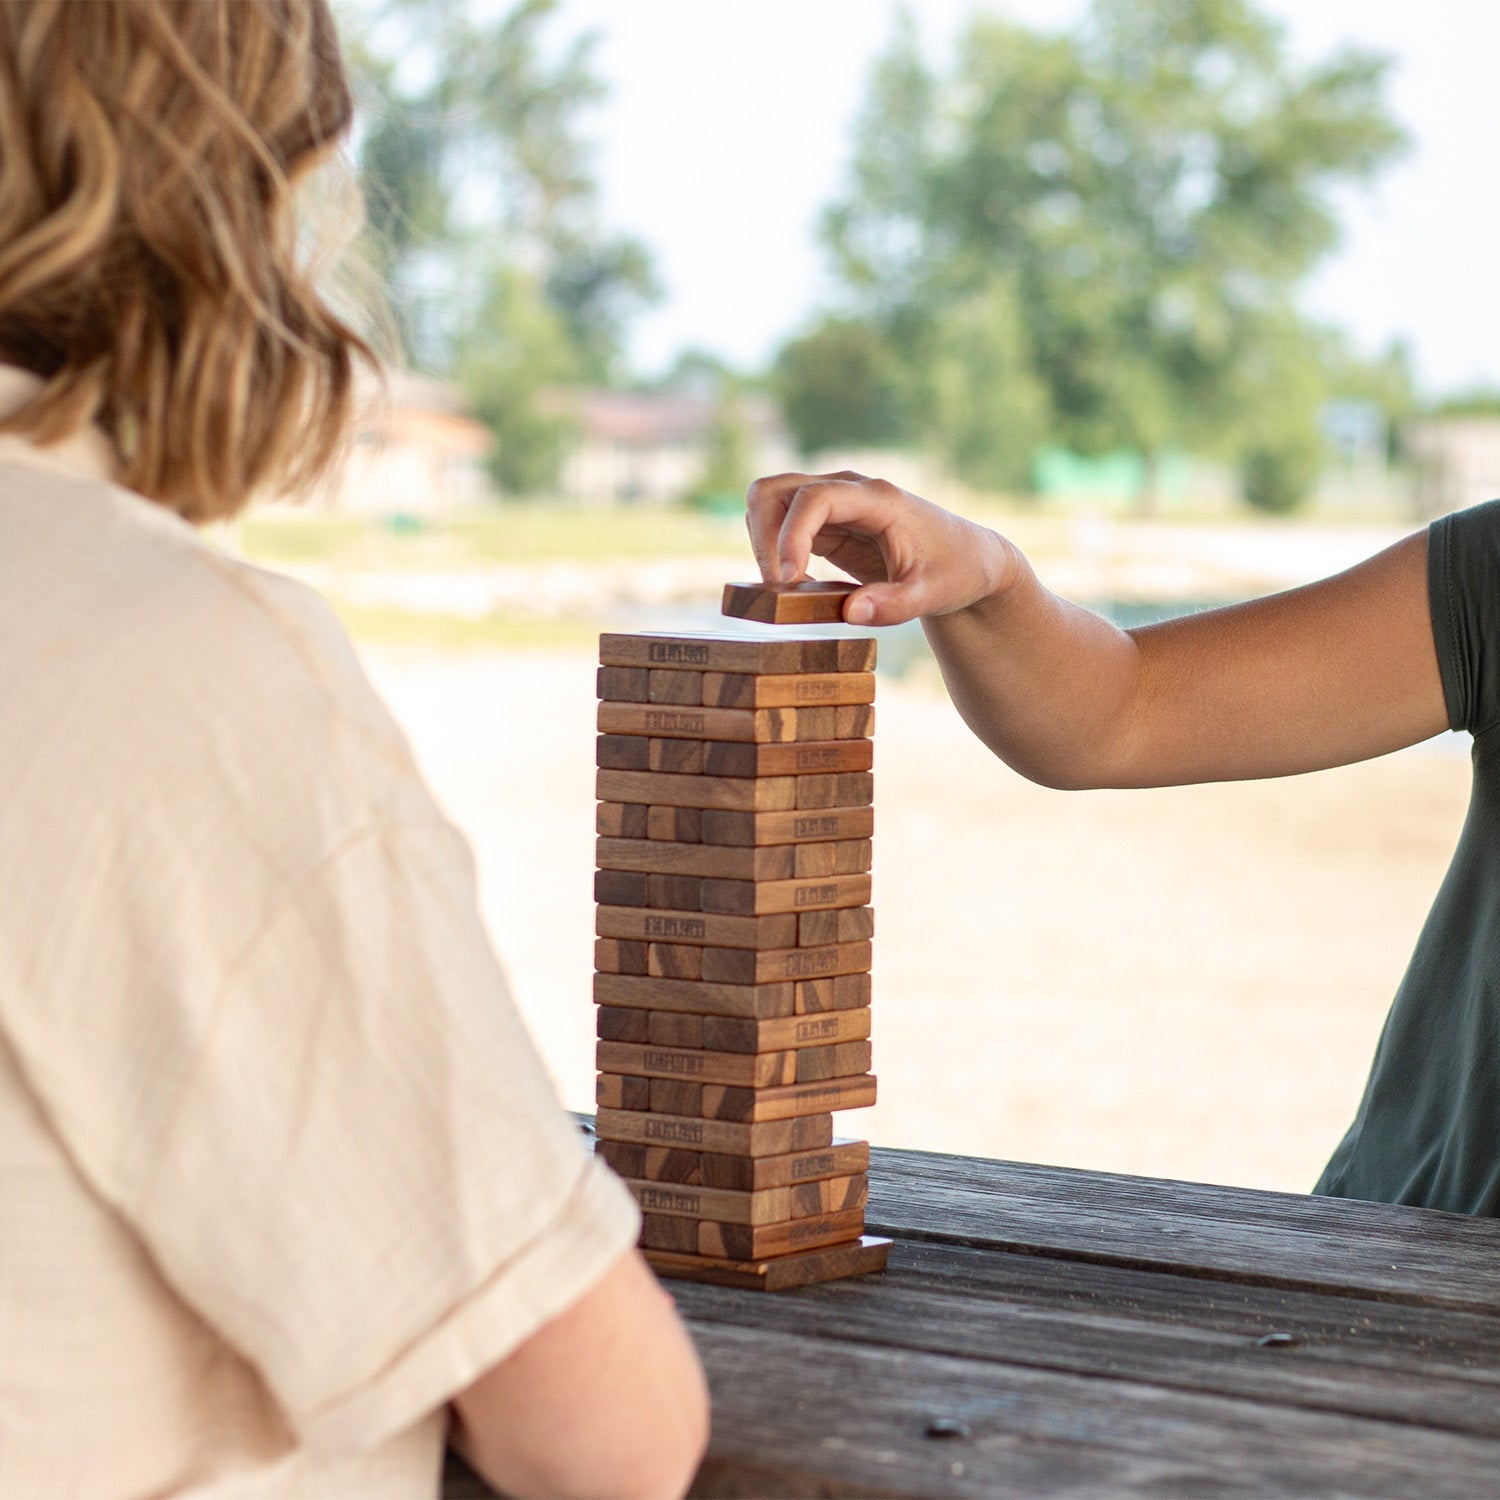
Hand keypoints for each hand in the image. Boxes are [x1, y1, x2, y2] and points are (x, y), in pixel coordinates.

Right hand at [745, 470, 1017, 625]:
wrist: (967, 560)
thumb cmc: (954, 573)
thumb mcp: (933, 595)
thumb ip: (894, 605)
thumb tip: (850, 614)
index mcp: (877, 498)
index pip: (815, 498)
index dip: (792, 535)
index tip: (789, 581)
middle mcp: (848, 490)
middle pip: (775, 489)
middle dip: (763, 536)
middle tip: (777, 587)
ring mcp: (833, 503)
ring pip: (769, 501)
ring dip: (761, 542)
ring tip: (782, 588)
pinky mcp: (825, 523)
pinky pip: (780, 524)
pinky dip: (772, 550)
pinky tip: (792, 585)